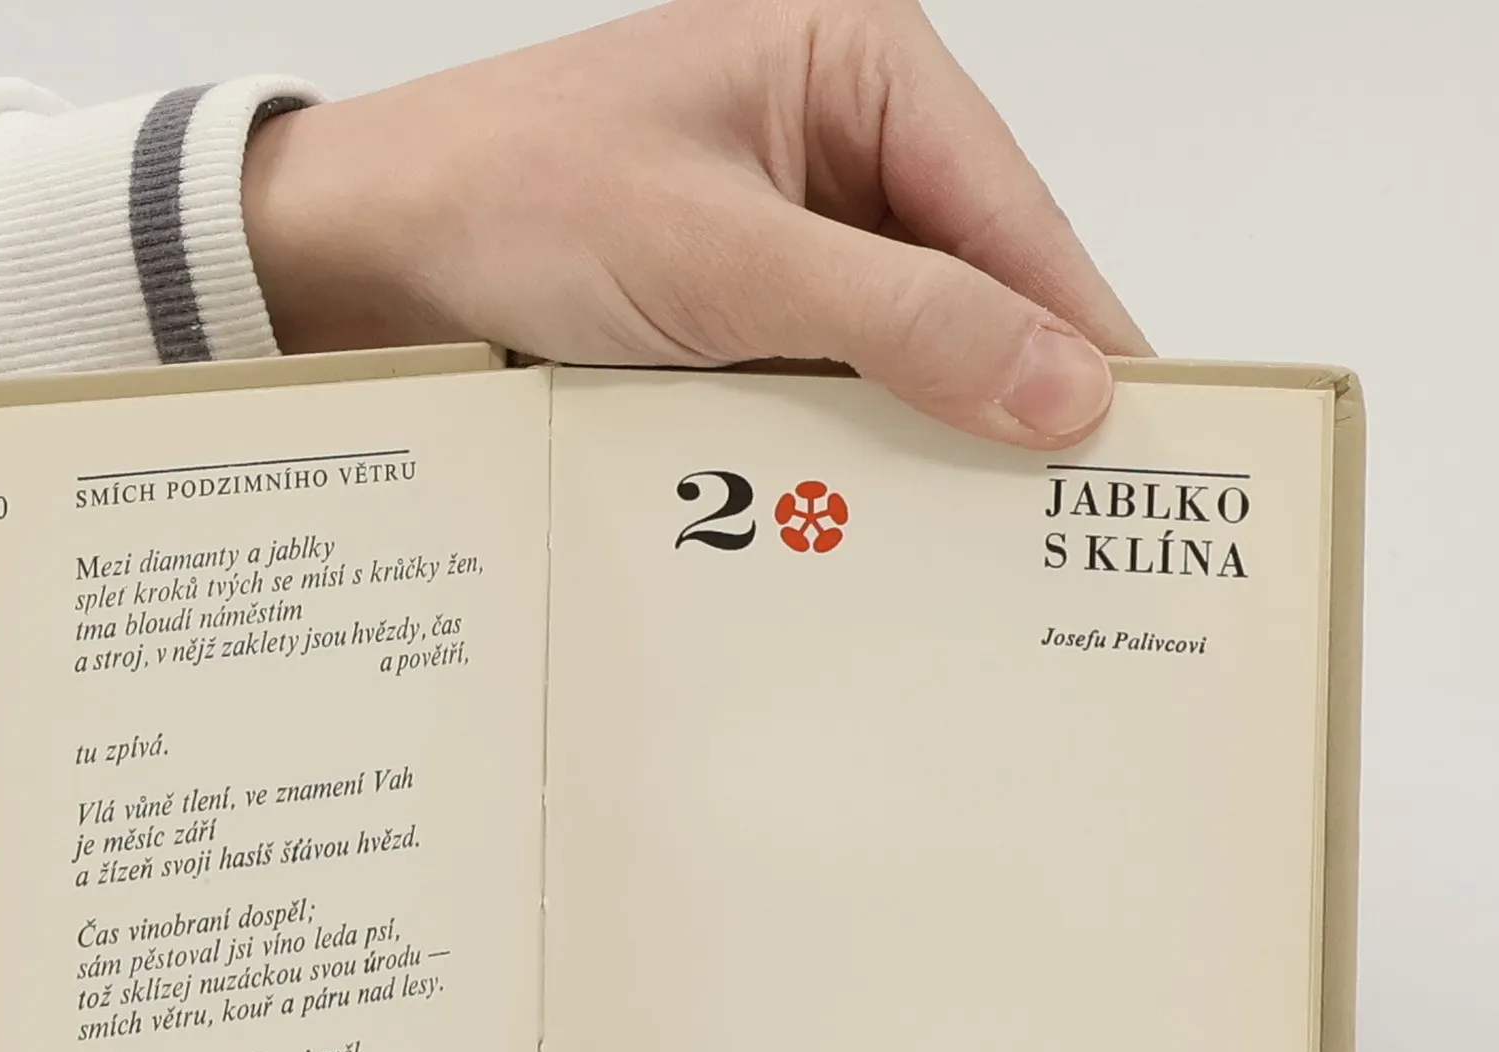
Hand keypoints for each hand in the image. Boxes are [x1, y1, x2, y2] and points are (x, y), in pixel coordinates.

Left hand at [244, 0, 1149, 447]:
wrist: (363, 257)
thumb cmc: (512, 199)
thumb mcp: (723, 257)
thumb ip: (899, 321)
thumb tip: (1061, 385)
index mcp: (856, 64)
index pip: (1010, 210)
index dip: (1076, 328)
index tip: (1135, 441)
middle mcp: (836, 140)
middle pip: (970, 282)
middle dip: (1005, 393)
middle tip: (1065, 520)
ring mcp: (787, 233)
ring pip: (901, 346)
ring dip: (920, 433)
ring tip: (981, 541)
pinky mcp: (739, 310)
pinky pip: (828, 384)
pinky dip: (844, 448)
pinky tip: (870, 517)